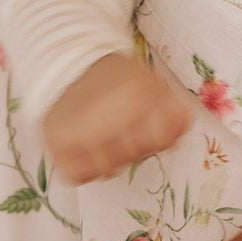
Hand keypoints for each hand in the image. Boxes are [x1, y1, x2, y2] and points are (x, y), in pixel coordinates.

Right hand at [42, 51, 191, 184]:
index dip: (158, 136)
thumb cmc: (116, 78)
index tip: (147, 126)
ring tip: (101, 136)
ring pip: (106, 171)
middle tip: (120, 127)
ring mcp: (80, 131)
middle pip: (135, 157)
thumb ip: (173, 108)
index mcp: (138, 98)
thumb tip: (185, 124)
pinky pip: (77, 176)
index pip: (162, 140)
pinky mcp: (55, 141)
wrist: (70, 64)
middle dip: (132, 146)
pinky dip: (82, 169)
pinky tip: (85, 149)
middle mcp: (110, 116)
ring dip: (107, 159)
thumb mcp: (151, 83)